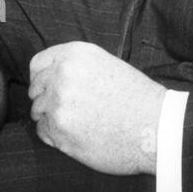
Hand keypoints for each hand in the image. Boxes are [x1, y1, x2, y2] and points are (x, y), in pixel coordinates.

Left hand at [28, 42, 166, 175]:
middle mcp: (62, 76)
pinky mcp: (60, 132)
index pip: (37, 64)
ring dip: (51, 118)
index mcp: (74, 55)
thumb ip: (74, 65)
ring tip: (76, 123)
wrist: (156, 127)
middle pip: (36, 89)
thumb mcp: (105, 63)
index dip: (41, 78)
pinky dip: (54, 135)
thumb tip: (49, 76)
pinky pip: (43, 132)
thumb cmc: (136, 97)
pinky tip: (74, 135)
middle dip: (46, 99)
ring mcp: (58, 104)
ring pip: (38, 111)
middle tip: (67, 109)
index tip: (48, 87)